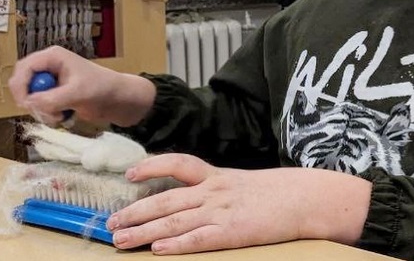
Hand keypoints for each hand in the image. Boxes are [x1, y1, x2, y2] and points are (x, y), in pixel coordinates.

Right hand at [8, 46, 155, 125]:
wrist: (118, 100)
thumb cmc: (103, 88)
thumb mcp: (78, 92)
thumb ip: (53, 98)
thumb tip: (30, 103)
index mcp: (53, 57)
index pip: (24, 67)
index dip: (21, 86)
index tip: (26, 104)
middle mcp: (49, 67)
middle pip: (23, 83)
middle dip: (32, 101)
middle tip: (45, 113)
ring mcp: (51, 82)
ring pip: (30, 99)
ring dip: (42, 111)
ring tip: (61, 116)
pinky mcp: (54, 95)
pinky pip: (40, 107)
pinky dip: (48, 115)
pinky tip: (64, 116)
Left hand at [107, 153, 371, 254]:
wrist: (302, 198)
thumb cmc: (273, 192)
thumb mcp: (241, 183)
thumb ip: (216, 188)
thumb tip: (193, 198)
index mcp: (217, 176)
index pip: (179, 163)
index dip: (153, 167)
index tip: (130, 174)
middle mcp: (214, 190)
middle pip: (167, 198)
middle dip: (136, 210)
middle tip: (111, 221)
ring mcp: (222, 210)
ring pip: (175, 219)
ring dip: (145, 231)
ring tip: (121, 239)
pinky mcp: (232, 231)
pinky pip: (200, 239)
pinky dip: (177, 244)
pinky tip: (158, 249)